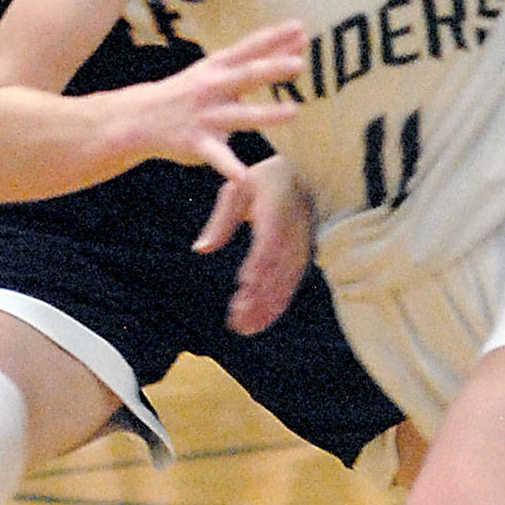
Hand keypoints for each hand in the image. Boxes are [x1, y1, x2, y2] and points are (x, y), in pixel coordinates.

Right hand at [131, 22, 305, 182]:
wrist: (142, 117)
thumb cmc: (193, 89)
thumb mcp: (218, 69)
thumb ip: (257, 59)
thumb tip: (298, 41)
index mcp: (219, 66)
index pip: (249, 48)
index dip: (274, 38)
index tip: (299, 28)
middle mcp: (213, 87)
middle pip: (246, 76)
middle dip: (271, 69)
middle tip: (298, 65)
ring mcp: (205, 115)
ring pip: (240, 115)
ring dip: (266, 113)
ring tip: (294, 112)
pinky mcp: (197, 143)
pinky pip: (216, 156)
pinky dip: (229, 167)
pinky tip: (243, 177)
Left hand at [194, 154, 314, 333]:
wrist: (304, 175)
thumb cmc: (265, 180)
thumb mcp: (238, 190)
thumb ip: (220, 221)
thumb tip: (200, 249)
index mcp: (276, 214)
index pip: (268, 244)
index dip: (259, 265)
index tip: (244, 284)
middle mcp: (293, 235)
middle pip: (276, 272)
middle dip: (257, 299)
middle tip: (236, 321)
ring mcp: (301, 249)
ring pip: (284, 284)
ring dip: (265, 309)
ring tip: (244, 329)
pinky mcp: (304, 258)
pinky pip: (291, 286)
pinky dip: (277, 305)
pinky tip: (261, 321)